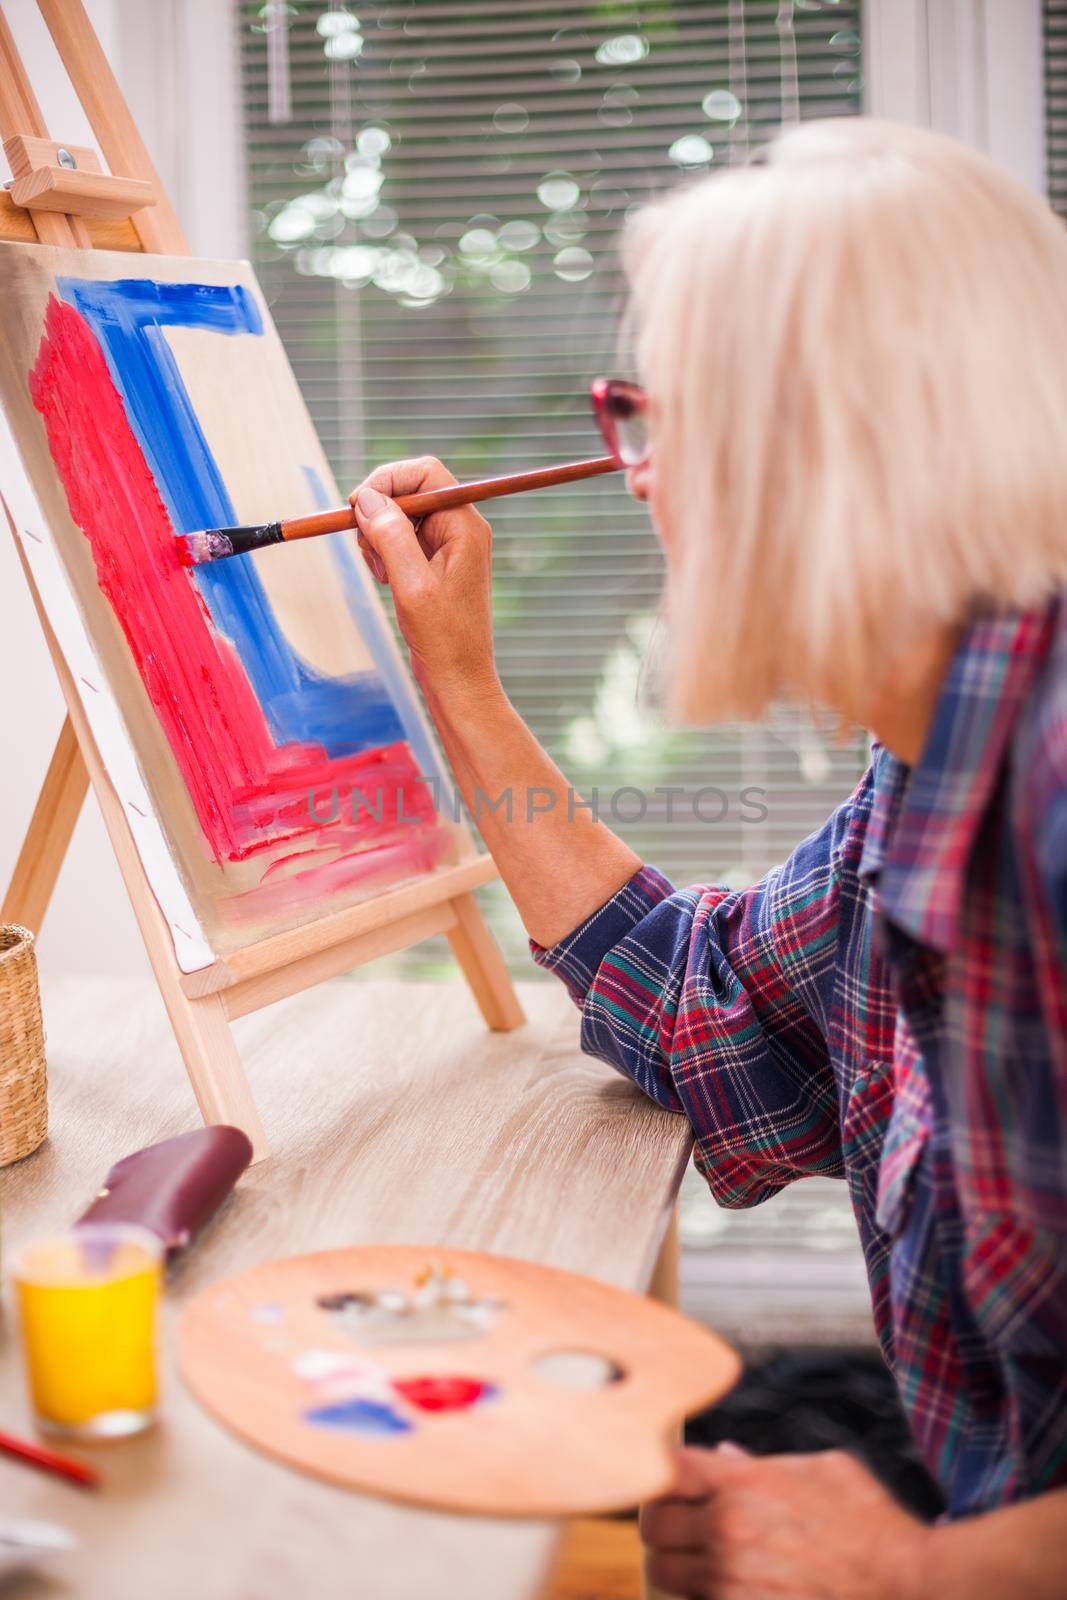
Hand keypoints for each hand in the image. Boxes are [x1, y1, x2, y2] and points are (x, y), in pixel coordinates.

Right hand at [350, 456, 499, 700]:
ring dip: (378, 536)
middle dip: (378, 513)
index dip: (387, 480)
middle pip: (409, 492)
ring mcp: (448, 546)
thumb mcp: (412, 586)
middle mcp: (460, 529)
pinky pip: (401, 540)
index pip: (425, 473)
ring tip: (381, 573)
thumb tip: (366, 498)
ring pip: (400, 516)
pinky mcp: (434, 564)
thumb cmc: (444, 638)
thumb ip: (391, 536)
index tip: (357, 506)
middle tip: (367, 548)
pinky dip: (384, 553)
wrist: (458, 679)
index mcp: (465, 526)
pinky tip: (386, 581)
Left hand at [640, 1444, 928, 1599]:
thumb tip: (726, 1455)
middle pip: (653, 1525)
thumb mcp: (825, 1471)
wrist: (909, 1586)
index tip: (670, 1485)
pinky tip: (729, 1589)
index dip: (661, 1475)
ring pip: (665, 1572)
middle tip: (680, 1531)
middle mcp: (728, 1528)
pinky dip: (703, 1597)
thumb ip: (766, 1463)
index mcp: (743, 1482)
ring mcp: (732, 1579)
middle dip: (662, 1526)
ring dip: (677, 1568)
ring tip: (703, 1565)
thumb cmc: (872, 1526)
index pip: (665, 1468)